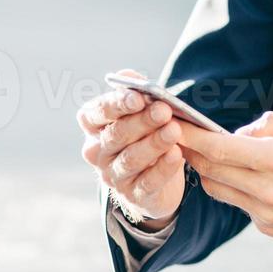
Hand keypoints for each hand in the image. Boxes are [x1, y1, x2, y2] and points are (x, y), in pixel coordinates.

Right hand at [78, 69, 185, 230]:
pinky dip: (163, 168)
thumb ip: (136, 92)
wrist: (157, 179)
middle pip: (116, 135)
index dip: (115, 104)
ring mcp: (113, 176)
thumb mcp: (142, 113)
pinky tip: (177, 155)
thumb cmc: (147, 134)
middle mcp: (98, 152)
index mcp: (95, 127)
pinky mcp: (133, 195)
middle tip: (164, 110)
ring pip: (130, 159)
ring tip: (174, 131)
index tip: (138, 97)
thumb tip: (130, 77)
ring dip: (154, 143)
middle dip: (141, 121)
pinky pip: (147, 181)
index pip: (95, 113)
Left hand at [178, 112, 272, 271]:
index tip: (176, 123)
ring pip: (220, 189)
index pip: (220, 148)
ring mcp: (266, 215)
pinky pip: (241, 204)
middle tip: (184, 133)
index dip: (192, 135)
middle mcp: (268, 192)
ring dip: (212, 170)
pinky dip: (238, 186)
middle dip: (193, 151)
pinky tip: (254, 175)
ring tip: (216, 152)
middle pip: (211, 170)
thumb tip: (245, 130)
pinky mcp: (270, 229)